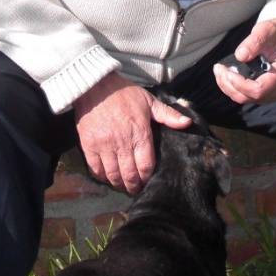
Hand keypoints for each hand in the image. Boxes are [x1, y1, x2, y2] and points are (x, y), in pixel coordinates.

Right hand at [73, 73, 191, 193]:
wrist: (95, 86)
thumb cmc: (124, 93)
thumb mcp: (149, 101)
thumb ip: (168, 115)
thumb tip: (187, 124)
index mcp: (140, 133)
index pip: (146, 165)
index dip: (146, 178)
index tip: (147, 182)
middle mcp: (122, 142)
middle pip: (130, 174)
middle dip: (134, 185)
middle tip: (135, 189)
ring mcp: (104, 145)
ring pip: (113, 174)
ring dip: (119, 183)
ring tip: (123, 185)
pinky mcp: (88, 145)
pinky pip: (96, 168)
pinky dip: (102, 176)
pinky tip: (107, 177)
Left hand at [214, 19, 275, 105]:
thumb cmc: (275, 36)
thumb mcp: (265, 31)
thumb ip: (254, 42)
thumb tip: (240, 55)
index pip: (258, 90)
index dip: (240, 84)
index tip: (228, 71)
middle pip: (247, 97)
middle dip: (229, 84)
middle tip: (219, 68)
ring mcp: (268, 94)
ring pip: (242, 98)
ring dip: (227, 86)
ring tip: (219, 69)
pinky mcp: (260, 94)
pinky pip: (242, 95)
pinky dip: (230, 86)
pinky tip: (224, 74)